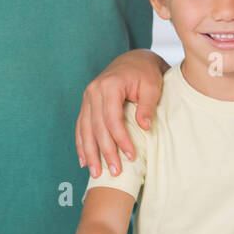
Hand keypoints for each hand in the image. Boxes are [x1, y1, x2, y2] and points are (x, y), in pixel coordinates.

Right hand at [77, 50, 165, 177]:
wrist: (134, 60)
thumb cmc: (146, 73)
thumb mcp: (152, 86)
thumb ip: (146, 106)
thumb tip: (144, 127)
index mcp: (109, 86)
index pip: (112, 119)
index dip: (120, 139)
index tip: (131, 156)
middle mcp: (93, 91)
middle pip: (97, 127)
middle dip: (105, 152)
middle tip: (114, 172)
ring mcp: (87, 97)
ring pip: (85, 129)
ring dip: (90, 153)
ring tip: (95, 173)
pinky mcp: (86, 103)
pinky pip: (81, 126)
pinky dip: (81, 144)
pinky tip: (84, 160)